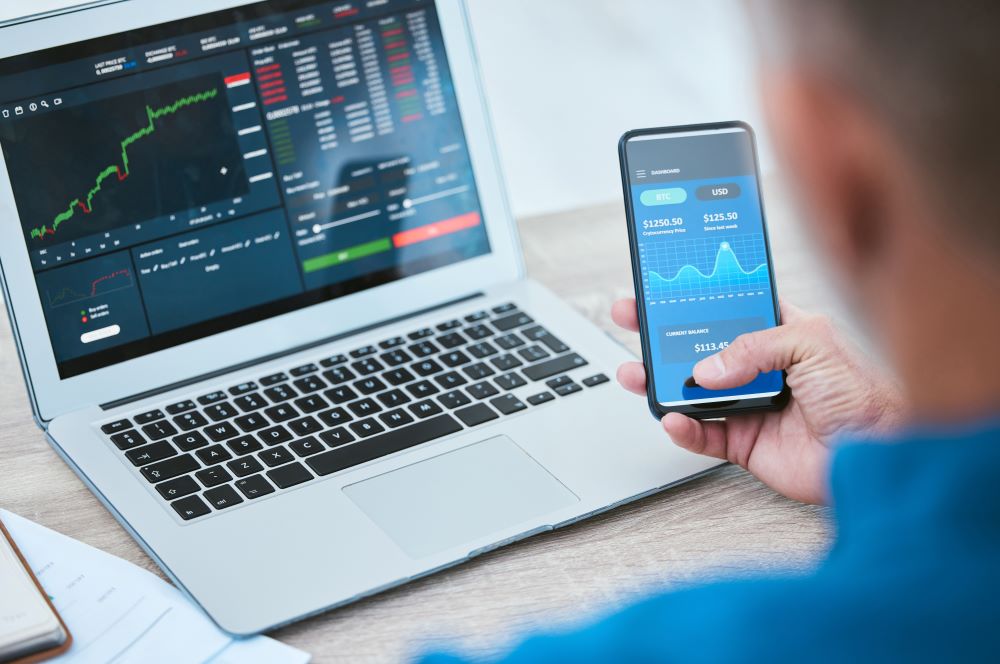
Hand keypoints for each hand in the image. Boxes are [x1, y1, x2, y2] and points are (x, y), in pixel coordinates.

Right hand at [611, 299, 903, 503]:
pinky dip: (682, 428)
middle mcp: (759, 367)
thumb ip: (754, 346)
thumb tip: (708, 366)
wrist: (878, 456)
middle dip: (660, 332)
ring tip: (636, 372)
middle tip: (631, 317)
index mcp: (778, 331)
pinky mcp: (743, 442)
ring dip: (659, 380)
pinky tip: (673, 418)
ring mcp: (747, 404)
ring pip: (691, 390)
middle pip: (697, 345)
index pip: (726, 306)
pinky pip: (701, 435)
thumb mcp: (812, 345)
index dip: (695, 294)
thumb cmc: (864, 396)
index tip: (663, 283)